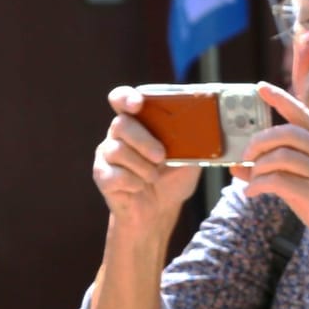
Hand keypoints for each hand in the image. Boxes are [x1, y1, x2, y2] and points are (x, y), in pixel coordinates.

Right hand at [92, 87, 202, 238]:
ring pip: (117, 150)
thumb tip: (206, 129)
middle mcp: (118, 134)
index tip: (137, 104)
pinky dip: (133, 183)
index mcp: (138, 123)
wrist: (159, 211)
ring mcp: (107, 154)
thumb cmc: (172, 179)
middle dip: (144, 141)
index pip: (123, 99)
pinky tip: (140, 187)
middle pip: (121, 124)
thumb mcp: (190, 159)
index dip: (126, 97)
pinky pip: (114, 174)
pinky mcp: (102, 175)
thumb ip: (193, 142)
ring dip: (142, 167)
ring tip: (154, 177)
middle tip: (161, 157)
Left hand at [237, 84, 308, 271]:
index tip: (260, 87)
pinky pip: (279, 181)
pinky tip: (251, 193)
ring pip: (281, 156)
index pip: (303, 115)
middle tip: (245, 156)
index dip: (281, 99)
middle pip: (287, 132)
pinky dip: (258, 185)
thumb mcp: (301, 184)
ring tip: (251, 179)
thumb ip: (274, 170)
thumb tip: (237, 166)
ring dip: (258, 167)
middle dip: (259, 141)